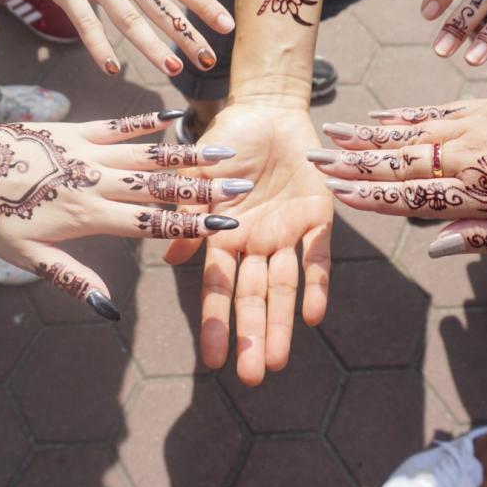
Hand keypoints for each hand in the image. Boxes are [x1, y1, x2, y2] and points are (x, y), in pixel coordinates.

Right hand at [0, 0, 233, 76]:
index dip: (204, 5)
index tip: (226, 25)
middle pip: (160, 7)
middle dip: (186, 35)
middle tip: (209, 60)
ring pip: (128, 19)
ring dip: (151, 46)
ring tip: (174, 69)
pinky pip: (85, 22)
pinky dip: (98, 45)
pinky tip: (113, 68)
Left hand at [0, 100, 248, 319]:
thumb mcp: (23, 258)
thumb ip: (72, 278)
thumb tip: (109, 308)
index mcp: (86, 216)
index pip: (151, 223)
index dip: (192, 224)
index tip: (227, 224)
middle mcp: (94, 181)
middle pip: (159, 186)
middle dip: (203, 188)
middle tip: (242, 184)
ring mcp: (85, 151)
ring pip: (146, 154)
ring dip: (186, 154)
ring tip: (221, 150)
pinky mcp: (73, 130)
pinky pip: (118, 124)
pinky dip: (147, 121)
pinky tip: (173, 116)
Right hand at [164, 103, 332, 385]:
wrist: (267, 109)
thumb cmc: (227, 140)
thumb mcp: (198, 175)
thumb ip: (187, 215)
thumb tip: (168, 260)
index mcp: (223, 236)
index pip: (218, 287)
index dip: (216, 323)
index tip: (213, 362)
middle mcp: (255, 242)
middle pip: (252, 297)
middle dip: (252, 335)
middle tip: (252, 377)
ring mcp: (286, 233)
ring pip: (284, 286)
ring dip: (282, 322)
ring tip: (278, 360)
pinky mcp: (317, 216)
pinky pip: (318, 256)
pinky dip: (317, 284)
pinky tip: (314, 315)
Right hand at [308, 90, 486, 255]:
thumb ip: (486, 237)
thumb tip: (434, 243)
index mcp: (481, 192)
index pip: (411, 195)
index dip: (369, 195)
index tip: (333, 193)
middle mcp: (470, 154)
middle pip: (400, 160)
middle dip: (353, 162)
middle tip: (313, 158)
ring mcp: (478, 124)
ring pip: (411, 131)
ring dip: (369, 134)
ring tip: (334, 132)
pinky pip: (436, 110)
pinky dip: (405, 114)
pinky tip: (384, 115)